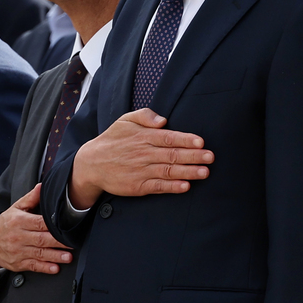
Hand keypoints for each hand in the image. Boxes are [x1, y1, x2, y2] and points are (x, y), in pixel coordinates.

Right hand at [0, 185, 72, 273]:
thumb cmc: (5, 224)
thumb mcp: (15, 208)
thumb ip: (30, 198)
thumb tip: (42, 186)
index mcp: (19, 221)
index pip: (38, 222)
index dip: (52, 225)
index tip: (65, 226)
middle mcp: (19, 237)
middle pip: (41, 239)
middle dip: (58, 242)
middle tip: (73, 243)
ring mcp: (19, 251)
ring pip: (39, 254)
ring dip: (55, 256)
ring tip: (68, 257)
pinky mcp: (19, 263)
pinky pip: (33, 266)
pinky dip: (44, 268)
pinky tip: (55, 269)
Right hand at [68, 109, 212, 209]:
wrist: (92, 164)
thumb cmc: (113, 140)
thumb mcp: (124, 121)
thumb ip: (144, 116)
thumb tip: (163, 120)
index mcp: (143, 137)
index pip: (168, 138)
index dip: (186, 140)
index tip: (201, 142)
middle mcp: (143, 154)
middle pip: (172, 155)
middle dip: (193, 156)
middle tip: (210, 157)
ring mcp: (141, 171)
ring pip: (168, 171)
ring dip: (188, 172)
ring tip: (205, 172)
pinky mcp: (138, 186)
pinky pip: (158, 186)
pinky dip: (172, 187)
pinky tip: (185, 186)